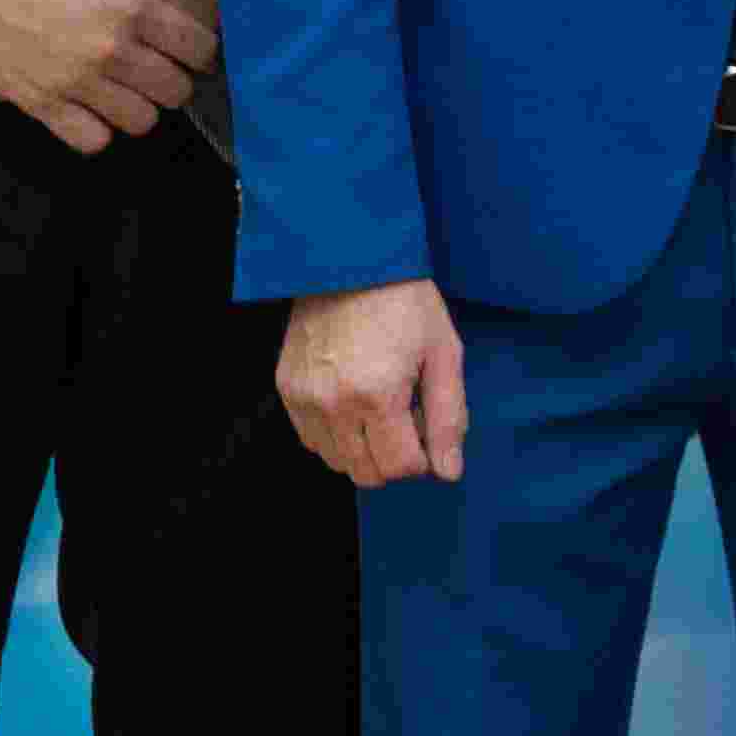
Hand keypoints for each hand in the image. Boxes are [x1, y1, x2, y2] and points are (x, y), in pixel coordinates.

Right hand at [0, 0, 214, 149]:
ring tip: (126, 91)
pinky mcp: (38, 101)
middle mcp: (109, 50)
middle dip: (175, 81)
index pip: (197, 49)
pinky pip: (90, 140)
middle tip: (159, 70)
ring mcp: (74, 81)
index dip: (201, 50)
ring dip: (140, 108)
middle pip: (174, 90)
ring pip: (139, 121)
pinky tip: (91, 109)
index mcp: (131, 7)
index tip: (191, 49)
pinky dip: (97, 131)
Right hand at [275, 278, 468, 486]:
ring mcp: (304, 399)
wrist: (350, 262)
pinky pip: (311, 439)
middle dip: (394, 458)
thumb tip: (449, 472)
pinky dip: (336, 435)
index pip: (401, 467)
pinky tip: (354, 403)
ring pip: (337, 462)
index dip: (424, 459)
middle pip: (367, 474)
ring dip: (363, 450)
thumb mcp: (444, 354)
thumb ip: (448, 417)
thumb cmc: (406, 304)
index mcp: (378, 395)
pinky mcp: (286, 389)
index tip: (428, 431)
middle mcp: (334, 404)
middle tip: (407, 418)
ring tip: (380, 408)